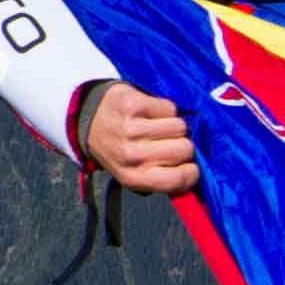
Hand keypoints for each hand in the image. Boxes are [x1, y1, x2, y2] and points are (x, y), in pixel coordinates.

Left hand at [79, 86, 200, 196]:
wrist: (90, 119)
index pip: (178, 179)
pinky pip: (170, 108)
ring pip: (179, 126)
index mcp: (133, 178)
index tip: (190, 165)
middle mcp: (131, 155)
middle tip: (168, 142)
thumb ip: (160, 178)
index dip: (192, 172)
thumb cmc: (119, 150)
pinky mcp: (132, 105)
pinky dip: (164, 109)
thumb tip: (194, 177)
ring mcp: (131, 129)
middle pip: (185, 149)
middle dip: (182, 145)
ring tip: (156, 127)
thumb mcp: (133, 174)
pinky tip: (149, 113)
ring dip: (173, 125)